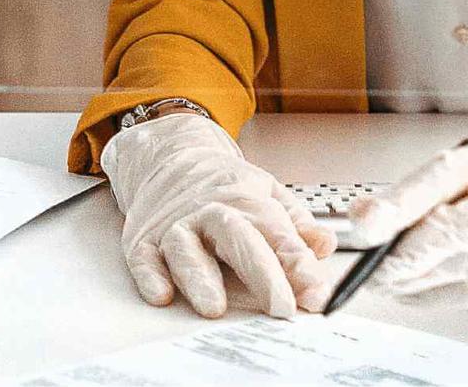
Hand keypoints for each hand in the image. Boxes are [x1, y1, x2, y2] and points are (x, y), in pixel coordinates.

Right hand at [100, 112, 339, 317]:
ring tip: (214, 308)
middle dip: (260, 274)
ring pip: (186, 250)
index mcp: (248, 205)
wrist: (168, 158)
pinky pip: (144, 259)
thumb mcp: (269, 195)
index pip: (279, 236)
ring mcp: (175, 228)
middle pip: (236, 240)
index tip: (316, 296)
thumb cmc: (224, 188)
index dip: (299, 266)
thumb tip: (324, 246)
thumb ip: (298, 226)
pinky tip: (161, 295)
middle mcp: (211, 215)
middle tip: (280, 307)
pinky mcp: (143, 241)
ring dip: (200, 278)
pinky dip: (150, 277)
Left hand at [343, 136, 467, 311]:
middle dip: (397, 261)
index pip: (441, 185)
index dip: (398, 211)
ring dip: (409, 284)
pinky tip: (412, 289)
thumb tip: (362, 218)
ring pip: (454, 281)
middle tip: (363, 266)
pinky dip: (433, 296)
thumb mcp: (462, 165)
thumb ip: (412, 189)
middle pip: (447, 244)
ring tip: (381, 279)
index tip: (364, 227)